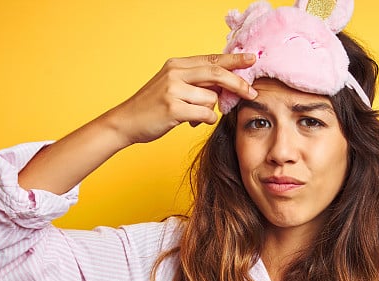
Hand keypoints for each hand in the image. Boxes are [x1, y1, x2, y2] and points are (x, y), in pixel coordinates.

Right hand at [106, 53, 256, 144]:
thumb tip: (226, 86)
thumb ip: (196, 83)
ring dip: (209, 110)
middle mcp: (175, 73)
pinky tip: (193, 121)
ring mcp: (173, 90)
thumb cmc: (152, 107)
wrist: (126, 122)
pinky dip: (205, 120)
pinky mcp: (173, 108)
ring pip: (212, 98)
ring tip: (194, 115)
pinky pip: (205, 114)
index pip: (212, 59)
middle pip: (217, 73)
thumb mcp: (173, 86)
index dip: (234, 60)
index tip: (252, 59)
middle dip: (238, 83)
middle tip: (252, 93)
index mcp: (177, 64)